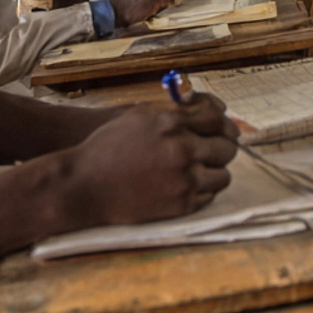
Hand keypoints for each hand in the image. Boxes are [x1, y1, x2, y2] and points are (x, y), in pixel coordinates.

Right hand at [70, 96, 239, 224]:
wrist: (85, 184)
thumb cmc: (109, 145)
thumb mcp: (140, 115)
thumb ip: (175, 111)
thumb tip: (208, 108)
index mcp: (173, 123)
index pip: (218, 120)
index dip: (226, 126)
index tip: (227, 131)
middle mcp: (183, 149)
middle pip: (226, 148)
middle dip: (223, 149)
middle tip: (216, 151)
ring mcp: (183, 179)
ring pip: (223, 176)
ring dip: (215, 172)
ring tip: (202, 171)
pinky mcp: (181, 204)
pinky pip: (209, 196)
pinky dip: (203, 191)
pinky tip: (188, 185)